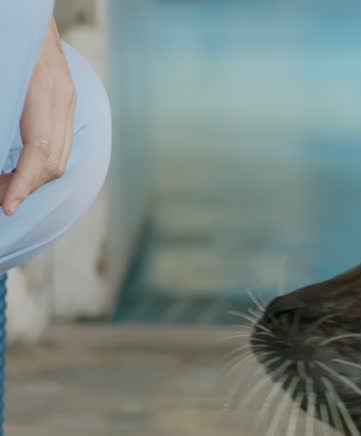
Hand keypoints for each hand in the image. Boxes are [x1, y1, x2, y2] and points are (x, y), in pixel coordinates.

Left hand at [0, 19, 76, 216]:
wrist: (21, 4)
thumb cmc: (5, 36)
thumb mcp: (2, 81)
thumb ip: (3, 120)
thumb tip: (1, 156)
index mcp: (43, 91)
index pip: (41, 151)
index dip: (23, 184)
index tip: (6, 206)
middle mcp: (63, 97)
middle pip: (54, 161)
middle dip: (25, 187)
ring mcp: (69, 98)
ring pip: (60, 156)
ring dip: (32, 178)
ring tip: (4, 187)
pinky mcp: (66, 99)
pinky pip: (60, 143)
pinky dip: (39, 163)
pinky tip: (15, 166)